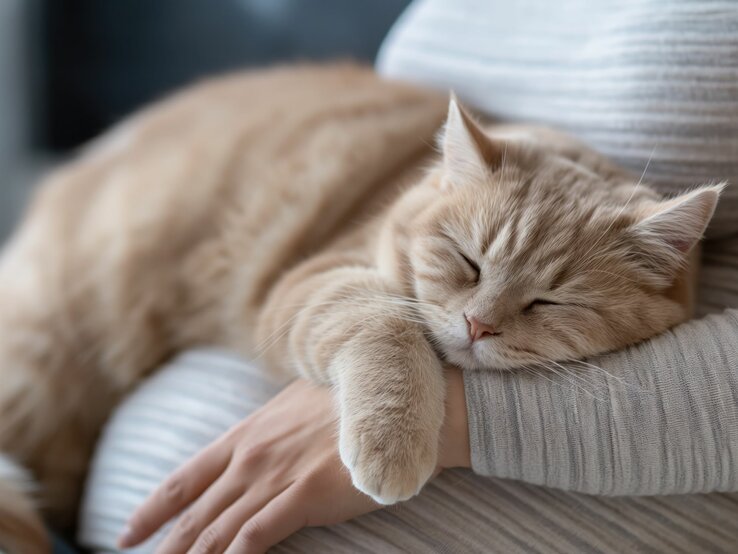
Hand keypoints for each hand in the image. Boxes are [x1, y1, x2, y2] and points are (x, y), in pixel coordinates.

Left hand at [118, 372, 468, 552]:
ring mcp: (275, 477)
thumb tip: (258, 439)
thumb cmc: (351, 401)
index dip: (153, 508)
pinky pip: (255, 539)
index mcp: (247, 435)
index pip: (185, 477)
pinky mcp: (304, 496)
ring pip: (217, 532)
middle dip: (164, 548)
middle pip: (194, 514)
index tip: (126, 533)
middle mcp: (251, 457)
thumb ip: (269, 428)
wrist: (395, 401)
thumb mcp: (296, 404)